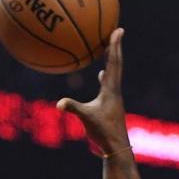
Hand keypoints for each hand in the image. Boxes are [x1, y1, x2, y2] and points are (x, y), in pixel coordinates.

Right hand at [57, 26, 128, 153]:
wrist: (117, 148)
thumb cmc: (103, 133)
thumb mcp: (87, 119)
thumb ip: (73, 109)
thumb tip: (59, 104)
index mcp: (110, 90)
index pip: (113, 62)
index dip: (115, 46)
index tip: (119, 30)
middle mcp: (114, 91)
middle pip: (116, 64)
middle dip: (115, 47)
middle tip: (116, 31)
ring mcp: (114, 98)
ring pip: (112, 74)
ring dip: (111, 60)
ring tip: (109, 49)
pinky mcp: (111, 106)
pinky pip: (107, 85)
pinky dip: (105, 76)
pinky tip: (101, 75)